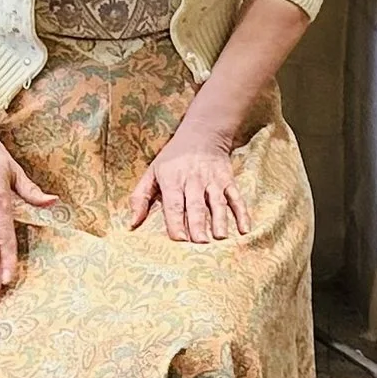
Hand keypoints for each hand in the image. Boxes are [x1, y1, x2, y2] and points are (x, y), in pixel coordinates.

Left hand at [131, 121, 249, 242]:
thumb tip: (132, 224)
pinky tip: (244, 229)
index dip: (176, 221)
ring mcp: (213, 180)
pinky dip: (242, 213)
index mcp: (172, 179)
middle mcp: (193, 180)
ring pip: (217, 202)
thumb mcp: (152, 172)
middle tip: (201, 244)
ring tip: (220, 238)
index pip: (174, 204)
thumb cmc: (173, 158)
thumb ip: (140, 198)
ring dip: (220, 220)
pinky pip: (236, 197)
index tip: (179, 239)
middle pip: (196, 205)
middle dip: (198, 225)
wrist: (202, 133)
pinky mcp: (228, 180)